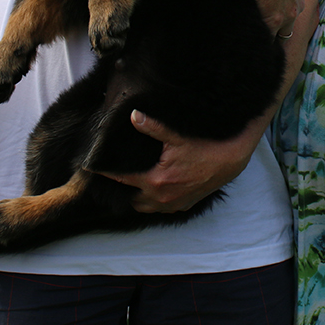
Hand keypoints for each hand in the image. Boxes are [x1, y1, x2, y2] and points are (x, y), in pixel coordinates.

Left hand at [101, 110, 260, 212]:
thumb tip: (133, 115)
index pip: (122, 179)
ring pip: (145, 207)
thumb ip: (152, 126)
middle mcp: (162, 197)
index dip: (107, 172)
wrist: (230, 159)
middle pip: (130, 199)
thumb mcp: (176, 135)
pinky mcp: (184, 205)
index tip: (94, 167)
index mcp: (155, 180)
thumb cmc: (203, 147)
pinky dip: (155, 202)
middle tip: (115, 175)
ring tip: (132, 184)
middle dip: (122, 189)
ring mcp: (173, 204)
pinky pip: (162, 209)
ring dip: (138, 198)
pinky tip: (155, 189)